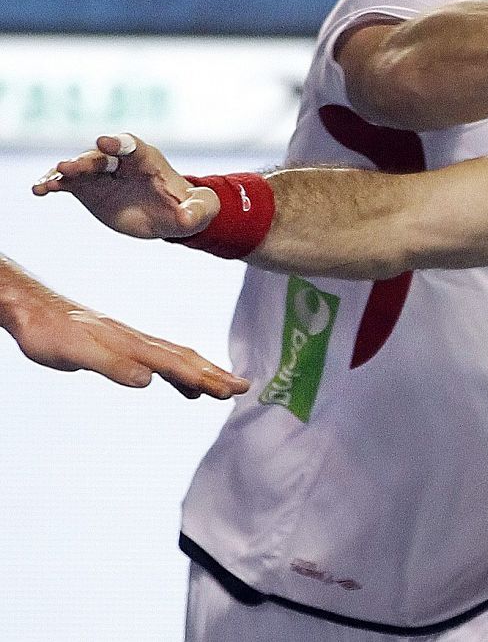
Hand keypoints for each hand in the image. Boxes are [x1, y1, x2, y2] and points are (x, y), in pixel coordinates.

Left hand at [1, 261, 247, 398]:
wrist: (32, 309)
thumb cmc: (49, 331)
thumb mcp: (76, 352)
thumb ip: (112, 365)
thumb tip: (148, 380)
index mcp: (131, 345)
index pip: (176, 364)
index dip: (205, 378)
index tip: (232, 390)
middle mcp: (137, 342)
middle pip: (185, 359)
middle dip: (215, 374)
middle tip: (243, 388)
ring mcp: (131, 343)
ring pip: (176, 359)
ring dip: (202, 373)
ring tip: (223, 388)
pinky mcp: (122, 347)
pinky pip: (160, 362)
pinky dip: (178, 374)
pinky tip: (182, 387)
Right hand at [32, 133, 219, 239]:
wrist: (167, 216)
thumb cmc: (187, 207)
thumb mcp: (199, 210)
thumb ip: (197, 211)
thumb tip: (187, 218)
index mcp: (148, 160)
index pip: (132, 147)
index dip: (119, 143)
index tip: (105, 143)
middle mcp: (121, 162)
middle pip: (101, 156)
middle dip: (86, 160)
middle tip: (68, 167)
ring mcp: (102, 173)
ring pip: (80, 167)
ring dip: (63, 172)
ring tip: (48, 183)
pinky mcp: (88, 187)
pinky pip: (67, 183)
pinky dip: (53, 184)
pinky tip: (39, 190)